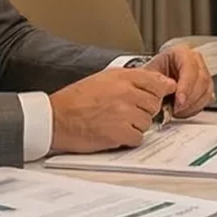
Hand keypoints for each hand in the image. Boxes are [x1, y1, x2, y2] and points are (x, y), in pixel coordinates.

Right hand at [47, 66, 176, 152]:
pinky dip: (128, 139)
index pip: (156, 82)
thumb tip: (159, 81)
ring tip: (115, 122)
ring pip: (147, 122)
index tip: (158, 95)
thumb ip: (132, 78)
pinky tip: (113, 133)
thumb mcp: (103, 78)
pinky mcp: (120, 133)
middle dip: (143, 110)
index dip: (159, 91)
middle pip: (154, 104)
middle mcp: (125, 93)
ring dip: (135, 125)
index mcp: (122, 77)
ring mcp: (124, 113)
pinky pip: (138, 138)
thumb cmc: (76, 100)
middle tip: (125, 112)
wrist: (56, 118)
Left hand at [145, 44, 215, 117]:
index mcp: (180, 53)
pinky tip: (184, 111)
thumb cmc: (150, 77)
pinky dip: (196, 108)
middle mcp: (194, 61)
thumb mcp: (147, 75)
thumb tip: (165, 88)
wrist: (153, 83)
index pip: (190, 67)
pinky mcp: (205, 87)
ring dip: (193, 105)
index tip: (179, 100)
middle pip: (202, 79)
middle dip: (190, 98)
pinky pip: (207, 99)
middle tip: (177, 109)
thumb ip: (155, 80)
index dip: (186, 85)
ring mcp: (202, 73)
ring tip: (178, 111)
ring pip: (206, 90)